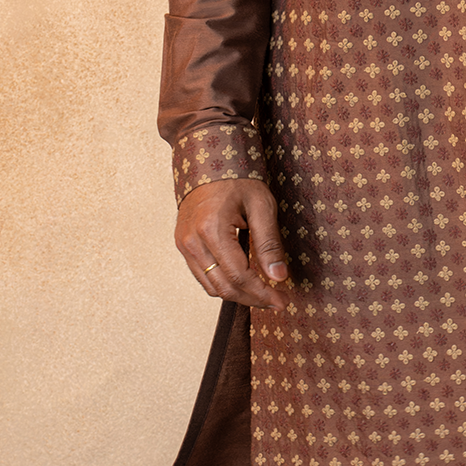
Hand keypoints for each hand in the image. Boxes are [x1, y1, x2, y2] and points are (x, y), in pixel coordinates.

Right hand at [176, 178, 290, 309]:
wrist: (209, 164)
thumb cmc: (237, 180)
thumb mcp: (261, 206)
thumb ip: (269, 243)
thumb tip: (278, 277)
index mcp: (211, 230)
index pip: (239, 276)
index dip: (262, 293)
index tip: (282, 300)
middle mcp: (192, 242)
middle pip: (223, 287)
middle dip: (252, 299)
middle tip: (276, 301)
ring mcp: (184, 245)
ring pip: (211, 287)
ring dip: (238, 295)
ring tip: (263, 293)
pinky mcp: (183, 246)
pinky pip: (203, 276)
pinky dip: (224, 284)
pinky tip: (244, 281)